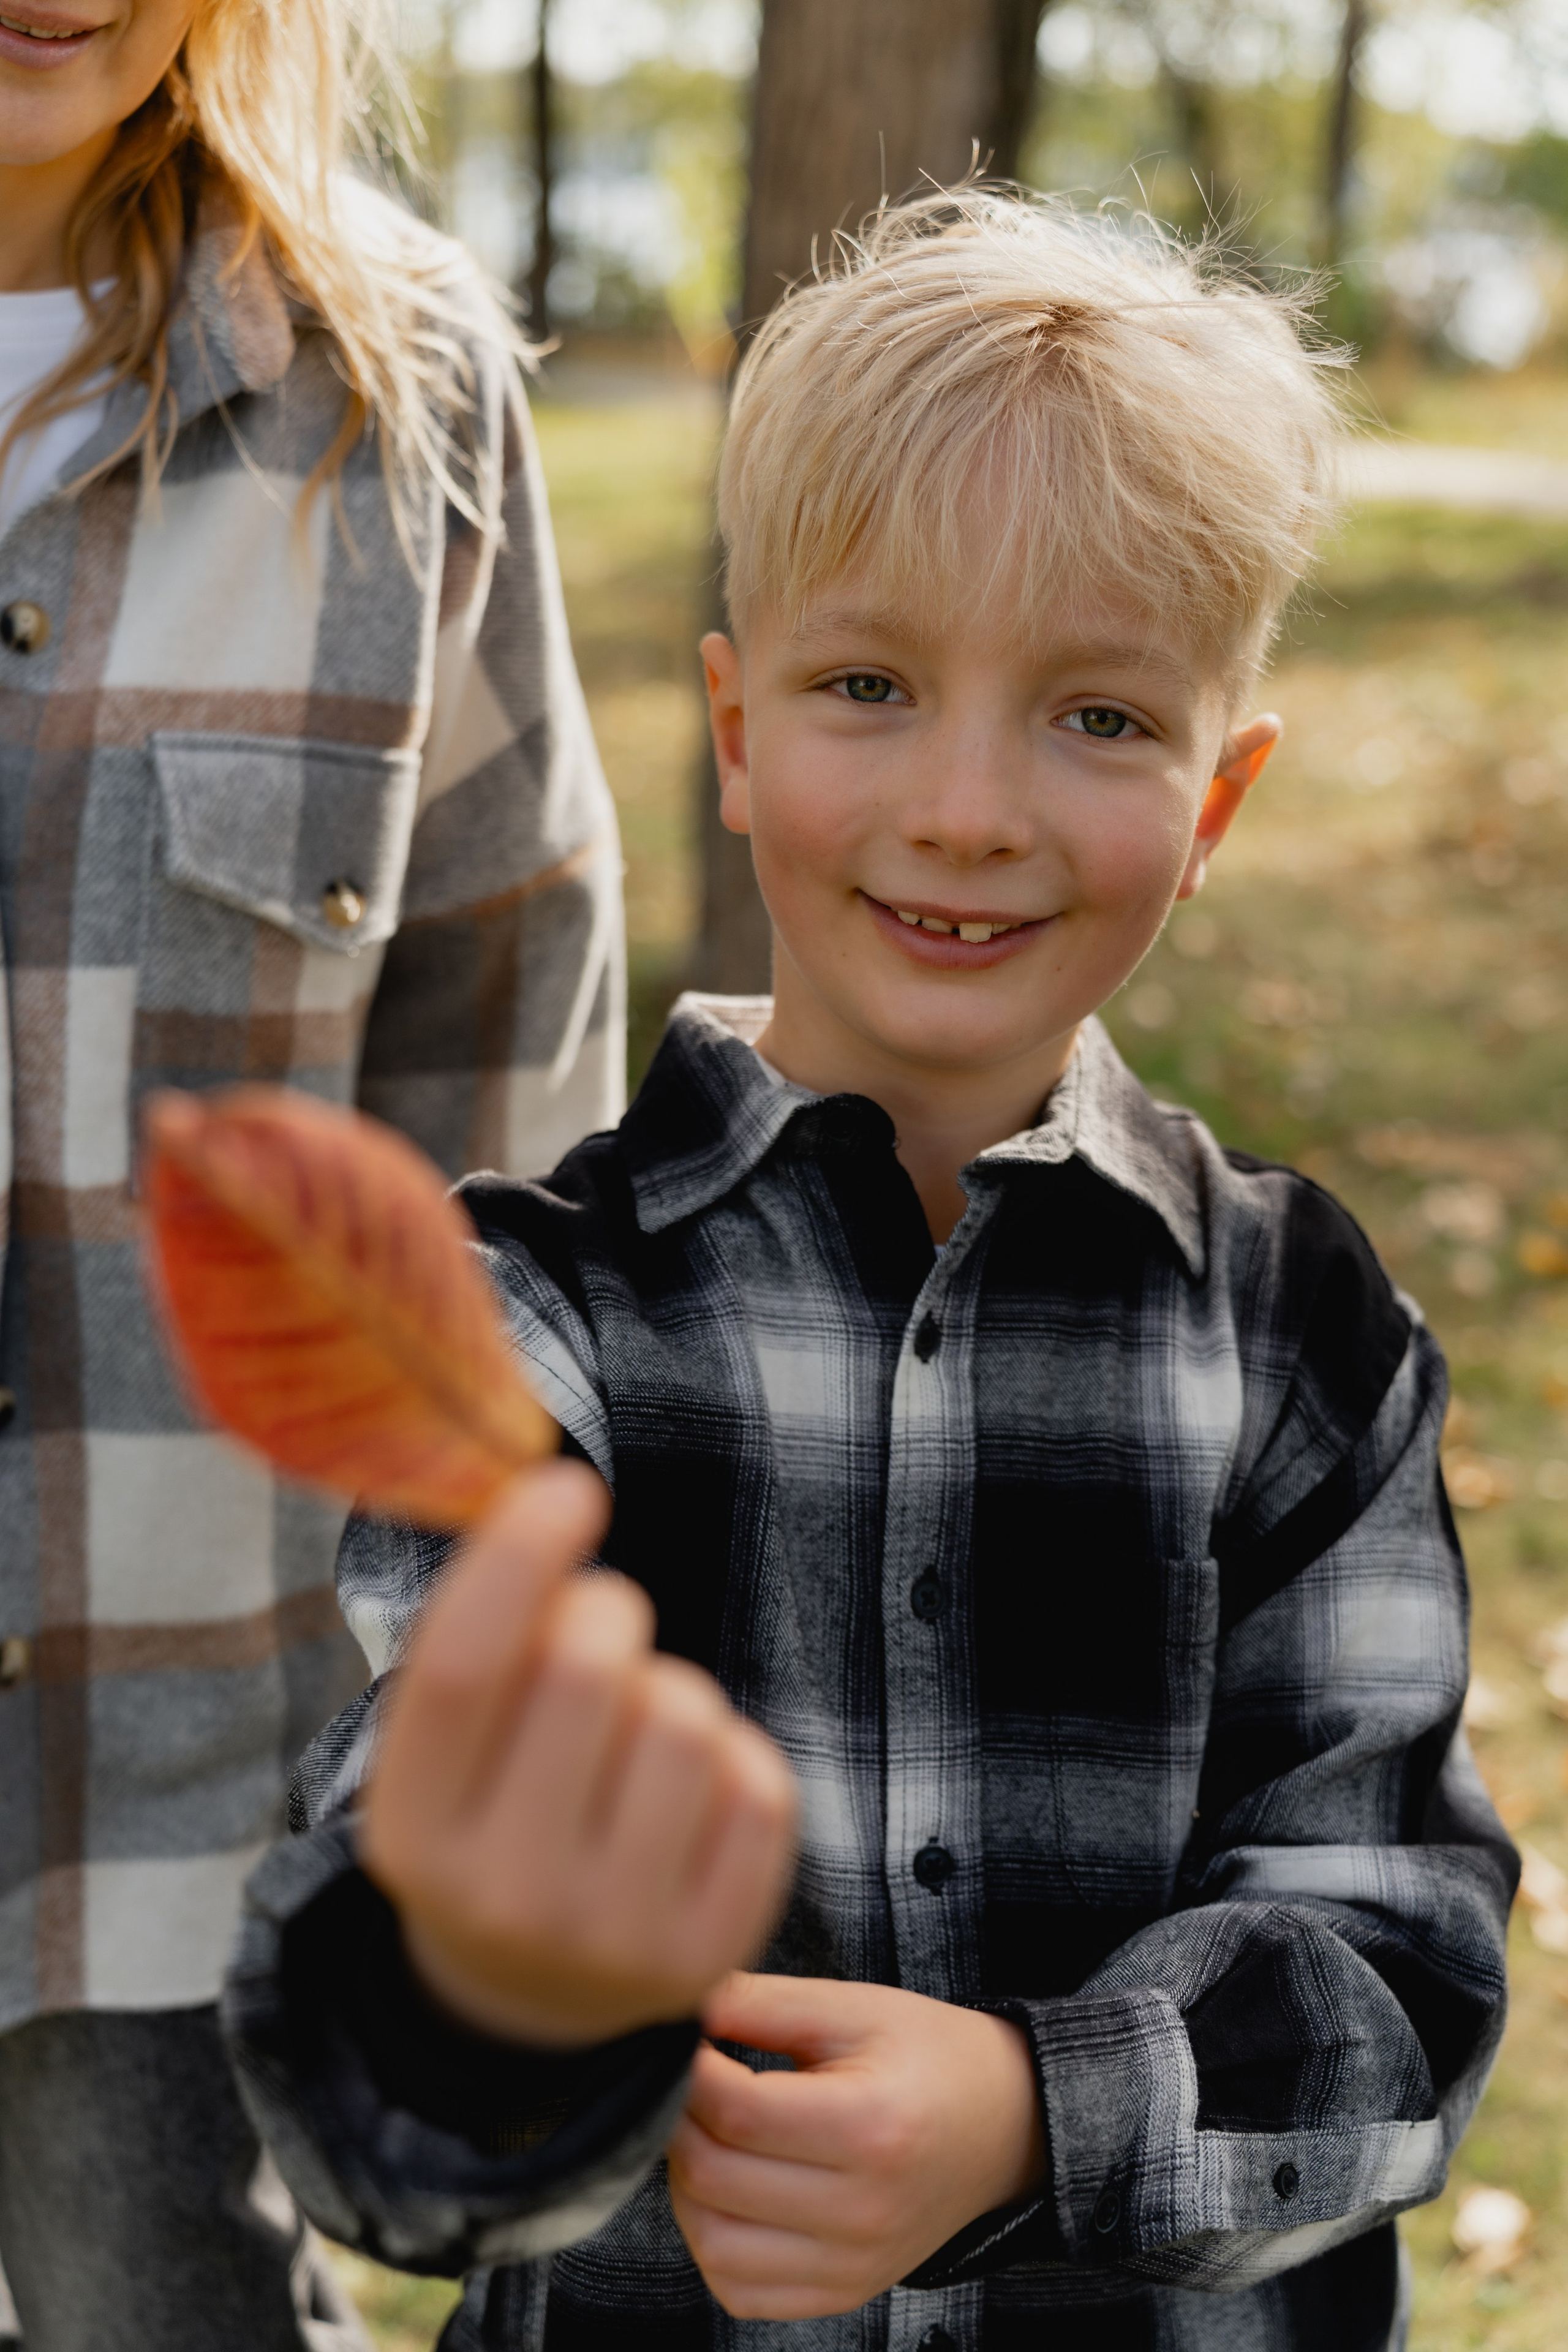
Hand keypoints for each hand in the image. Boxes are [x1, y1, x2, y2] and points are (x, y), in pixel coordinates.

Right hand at [361, 1462, 797, 2049]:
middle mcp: (505, 1896)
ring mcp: (616, 1937)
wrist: (535, 2005)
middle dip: (606, 1611)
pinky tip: (688, 1795)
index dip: (516, 1559)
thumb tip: (553, 1502)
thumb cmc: (490, 1822)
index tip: (567, 1485)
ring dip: (672, 1690)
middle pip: (585, 1671)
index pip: (459, 1669)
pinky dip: (733, 1755)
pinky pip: (757, 1780)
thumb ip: (481, 1642)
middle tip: (598, 1631)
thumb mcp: (443, 1754)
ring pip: (685, 1717)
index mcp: (411, 1837)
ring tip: (637, 1735)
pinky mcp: (714, 1948)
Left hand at [667, 1970, 1046, 2318]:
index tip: (683, 2041)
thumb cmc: (927, 2056)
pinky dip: (713, 2242)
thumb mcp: (853, 2007)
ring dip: (686, 2186)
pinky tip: (730, 2192)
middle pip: (713, 2178)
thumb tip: (676, 2008)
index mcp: (871, 2126)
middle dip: (677, 2122)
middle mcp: (863, 2210)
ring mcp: (853, 2264)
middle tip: (690, 2083)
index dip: (689, 2072)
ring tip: (708, 2135)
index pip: (736, 2112)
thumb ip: (761, 2003)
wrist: (1003, 2126)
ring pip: (713, 2244)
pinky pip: (740, 2290)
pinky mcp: (843, 2293)